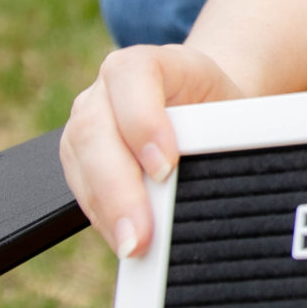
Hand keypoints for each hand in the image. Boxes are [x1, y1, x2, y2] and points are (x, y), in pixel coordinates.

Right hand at [61, 45, 244, 258]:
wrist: (204, 106)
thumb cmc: (219, 108)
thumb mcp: (229, 112)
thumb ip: (217, 136)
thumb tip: (212, 180)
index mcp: (148, 61)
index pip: (132, 77)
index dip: (144, 122)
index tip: (165, 167)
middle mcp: (107, 88)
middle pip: (95, 129)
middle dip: (118, 188)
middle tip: (142, 233)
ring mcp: (86, 120)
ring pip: (80, 161)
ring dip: (106, 210)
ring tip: (133, 246)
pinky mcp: (78, 157)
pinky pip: (80, 189)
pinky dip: (103, 218)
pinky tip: (124, 239)